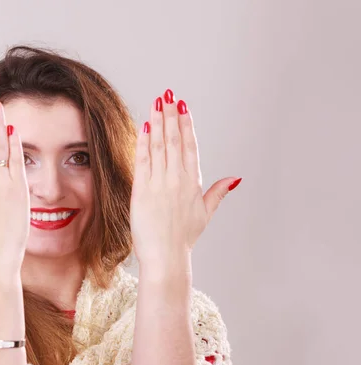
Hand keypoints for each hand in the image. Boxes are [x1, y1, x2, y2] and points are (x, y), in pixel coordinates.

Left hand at [130, 89, 241, 270]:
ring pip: (159, 146)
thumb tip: (236, 179)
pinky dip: (143, 143)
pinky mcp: (142, 191)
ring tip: (156, 103)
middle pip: (175, 140)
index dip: (187, 124)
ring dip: (158, 122)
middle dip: (171, 115)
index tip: (183, 106)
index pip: (190, 146)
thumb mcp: (205, 214)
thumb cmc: (184, 238)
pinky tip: (144, 126)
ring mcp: (159, 184)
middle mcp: (177, 180)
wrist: (166, 256)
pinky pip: (143, 161)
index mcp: (193, 183)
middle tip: (168, 94)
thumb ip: (219, 192)